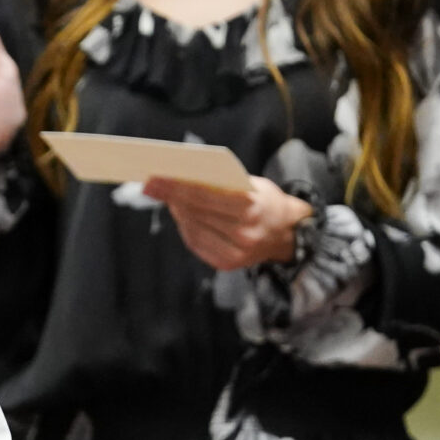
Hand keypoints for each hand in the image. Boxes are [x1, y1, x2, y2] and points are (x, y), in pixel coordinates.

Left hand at [147, 174, 313, 270]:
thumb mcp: (253, 185)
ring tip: (165, 197)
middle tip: (150, 185)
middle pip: (196, 212)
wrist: (289, 235)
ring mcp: (236, 252)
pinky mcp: (228, 264)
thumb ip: (223, 182)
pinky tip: (180, 215)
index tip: (155, 178)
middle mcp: (245, 233)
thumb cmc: (266, 201)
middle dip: (170, 197)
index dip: (176, 187)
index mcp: (252, 208)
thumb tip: (184, 176)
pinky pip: (197, 244)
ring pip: (193, 229)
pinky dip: (186, 228)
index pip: (205, 196)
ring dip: (177, 212)